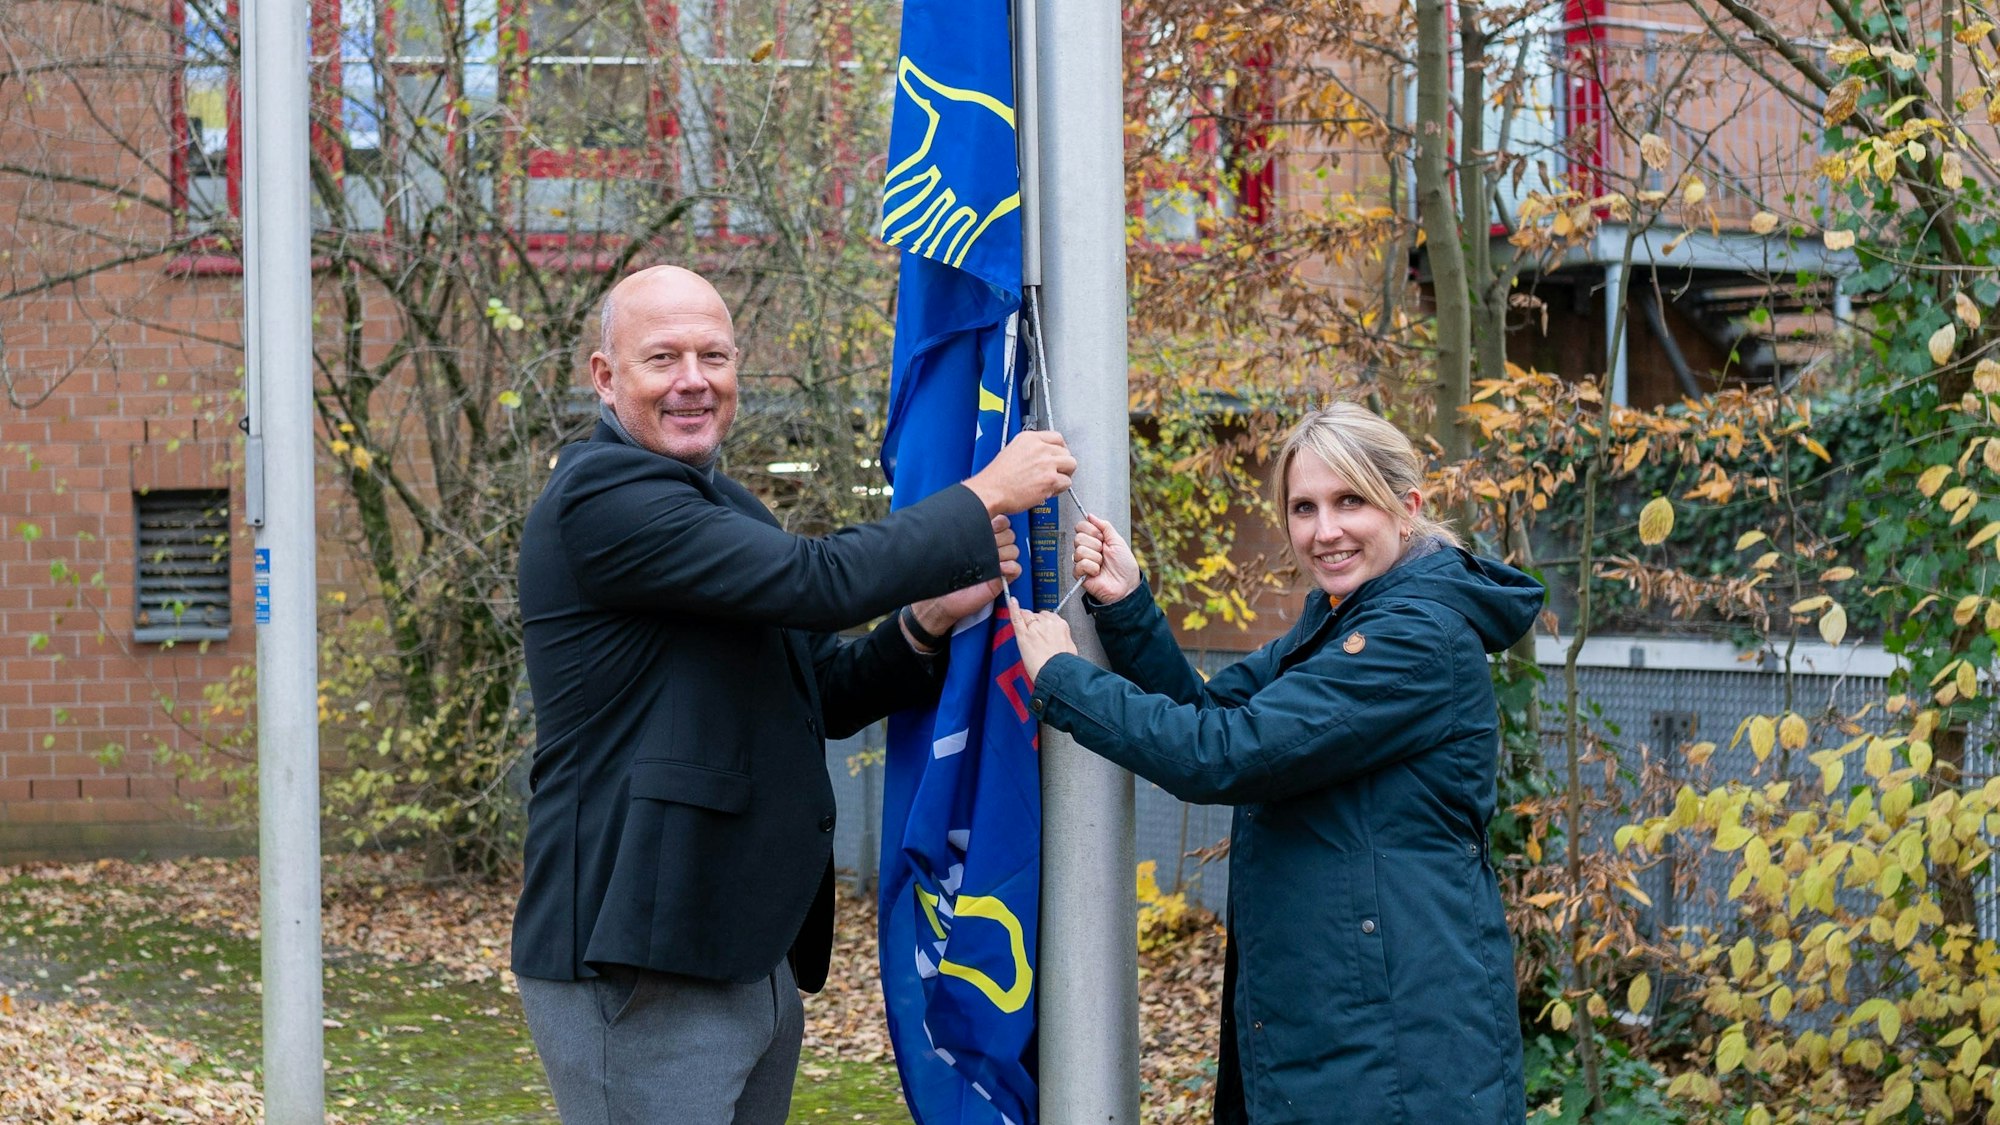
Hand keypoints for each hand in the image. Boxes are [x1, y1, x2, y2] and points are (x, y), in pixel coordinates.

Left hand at [906, 518, 1014, 642]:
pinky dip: (1010, 567)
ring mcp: (999, 563)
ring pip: (1014, 550)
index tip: (987, 526)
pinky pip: (1017, 568)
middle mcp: (993, 548)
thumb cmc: (944, 572)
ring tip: (987, 561)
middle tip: (982, 547)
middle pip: (1010, 534)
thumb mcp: (954, 545)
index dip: (998, 523)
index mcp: (983, 536)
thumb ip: (968, 530)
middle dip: (998, 538)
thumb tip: (981, 514)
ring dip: (1002, 554)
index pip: (1003, 521)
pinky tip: (997, 570)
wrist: (942, 599)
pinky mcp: (1003, 578)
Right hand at [963, 431, 1075, 516]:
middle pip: (1066, 451)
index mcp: (1029, 438)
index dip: (1060, 449)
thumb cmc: (997, 478)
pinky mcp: (1050, 479)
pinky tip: (1048, 491)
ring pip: (1071, 465)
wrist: (991, 491)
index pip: (1057, 437)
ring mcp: (1047, 463)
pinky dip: (1060, 489)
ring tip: (1053, 482)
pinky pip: (1067, 483)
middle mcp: (1040, 448)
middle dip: (1062, 463)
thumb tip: (1043, 456)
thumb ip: (1030, 450)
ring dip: (1064, 475)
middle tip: (1055, 472)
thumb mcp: (1011, 451)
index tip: (1058, 456)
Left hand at [1011, 607, 1077, 680]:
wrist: (1057, 674)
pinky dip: (1013, 609)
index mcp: (1060, 625)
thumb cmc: (1064, 664)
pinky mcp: (1023, 635)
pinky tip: (1012, 602)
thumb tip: (1061, 638)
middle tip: (1035, 636)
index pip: (1049, 616)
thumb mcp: (1070, 647)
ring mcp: (1034, 628)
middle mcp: (1048, 623)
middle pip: (1037, 615)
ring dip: (1025, 621)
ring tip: (1027, 634)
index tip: (1042, 627)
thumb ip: (1063, 638)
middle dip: (1034, 623)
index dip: (1043, 622)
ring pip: (1027, 615)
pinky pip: (1017, 618)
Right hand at [1072, 515, 1138, 603]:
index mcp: (1094, 540)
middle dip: (1095, 545)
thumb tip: (1090, 515)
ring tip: (1102, 564)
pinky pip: (1080, 564)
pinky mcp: (1079, 574)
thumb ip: (1104, 526)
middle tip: (1104, 553)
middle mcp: (1087, 549)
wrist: (1127, 584)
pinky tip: (1097, 572)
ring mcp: (1082, 561)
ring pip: (1079, 550)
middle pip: (1078, 537)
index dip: (1091, 530)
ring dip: (1096, 558)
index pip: (1081, 527)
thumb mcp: (1117, 541)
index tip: (1102, 538)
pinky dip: (1092, 568)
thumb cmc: (1124, 565)